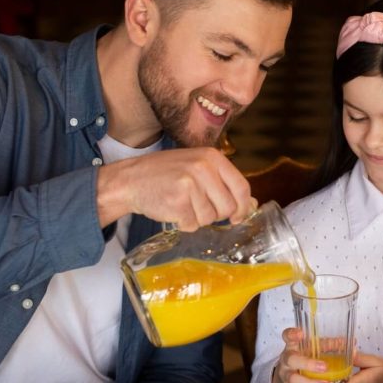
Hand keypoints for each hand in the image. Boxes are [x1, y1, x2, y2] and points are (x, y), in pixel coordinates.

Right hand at [96, 147, 254, 229]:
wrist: (131, 179)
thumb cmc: (167, 174)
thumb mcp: (198, 167)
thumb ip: (224, 183)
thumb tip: (252, 204)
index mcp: (212, 157)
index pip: (242, 187)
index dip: (243, 207)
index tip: (238, 217)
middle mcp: (203, 168)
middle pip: (228, 207)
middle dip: (216, 214)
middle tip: (198, 207)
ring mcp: (190, 184)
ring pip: (209, 218)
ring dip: (197, 219)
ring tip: (182, 204)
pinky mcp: (177, 202)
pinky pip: (191, 225)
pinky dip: (183, 224)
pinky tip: (172, 210)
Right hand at [271, 328, 330, 382]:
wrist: (289, 374)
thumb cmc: (305, 356)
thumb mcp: (313, 348)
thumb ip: (328, 345)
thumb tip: (350, 342)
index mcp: (292, 345)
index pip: (287, 336)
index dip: (292, 334)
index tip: (300, 334)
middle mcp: (286, 359)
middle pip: (291, 360)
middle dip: (307, 364)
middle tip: (324, 367)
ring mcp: (286, 375)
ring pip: (295, 379)